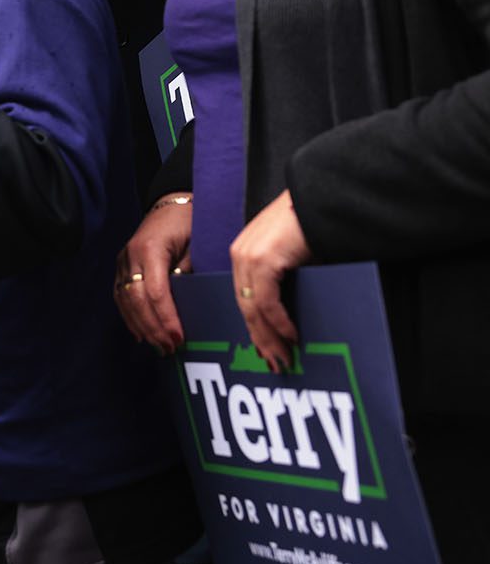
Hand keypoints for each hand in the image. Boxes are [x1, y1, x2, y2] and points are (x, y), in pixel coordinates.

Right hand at [115, 195, 192, 353]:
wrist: (172, 203)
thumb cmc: (190, 222)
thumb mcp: (198, 243)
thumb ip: (191, 271)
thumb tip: (189, 302)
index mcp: (150, 248)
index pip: (155, 291)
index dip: (166, 317)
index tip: (179, 337)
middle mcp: (131, 255)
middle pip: (137, 299)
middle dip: (153, 327)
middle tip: (170, 348)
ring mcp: (122, 260)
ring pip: (125, 300)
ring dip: (141, 326)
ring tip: (158, 346)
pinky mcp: (121, 266)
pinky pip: (120, 295)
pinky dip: (129, 316)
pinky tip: (140, 334)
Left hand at [230, 189, 310, 371]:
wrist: (323, 199)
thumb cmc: (314, 227)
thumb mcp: (293, 258)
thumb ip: (286, 282)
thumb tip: (292, 315)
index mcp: (244, 254)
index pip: (244, 297)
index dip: (254, 326)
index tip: (265, 349)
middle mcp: (240, 255)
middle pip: (245, 306)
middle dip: (260, 338)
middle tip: (275, 363)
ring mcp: (248, 256)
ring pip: (252, 308)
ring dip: (269, 337)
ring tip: (283, 358)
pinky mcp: (263, 259)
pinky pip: (267, 301)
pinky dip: (279, 321)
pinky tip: (292, 336)